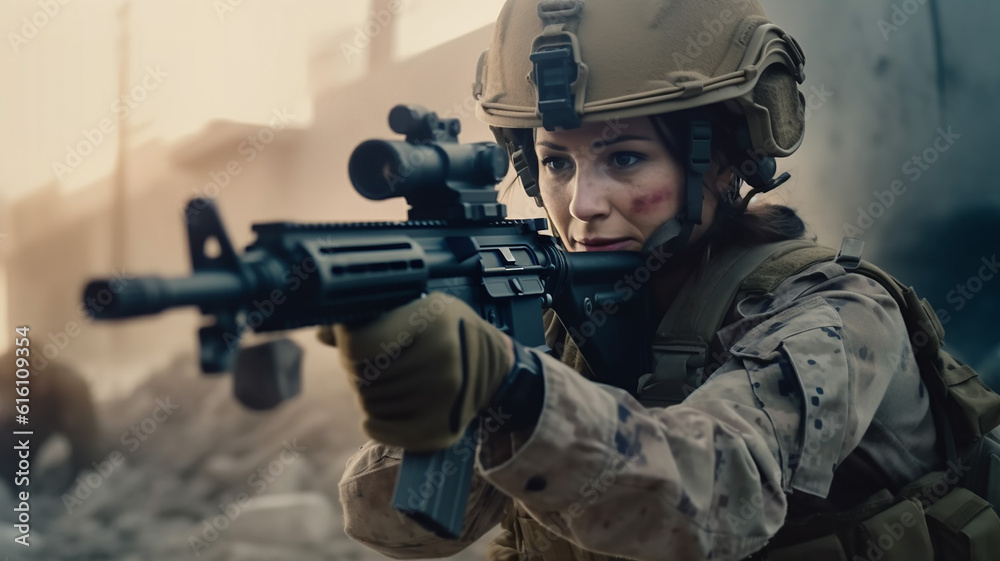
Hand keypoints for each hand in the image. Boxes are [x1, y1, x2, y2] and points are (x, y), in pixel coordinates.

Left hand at [328, 292, 513, 450]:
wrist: (495, 365)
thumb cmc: (447, 330)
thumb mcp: (418, 307)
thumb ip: (370, 315)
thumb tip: (322, 331)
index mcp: (432, 320)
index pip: (359, 346)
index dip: (348, 345)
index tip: (356, 341)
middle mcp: (441, 359)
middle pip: (360, 377)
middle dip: (360, 371)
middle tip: (380, 364)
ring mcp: (443, 397)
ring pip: (368, 403)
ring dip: (370, 394)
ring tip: (393, 382)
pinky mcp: (440, 429)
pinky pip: (380, 430)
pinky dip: (374, 422)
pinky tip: (385, 410)